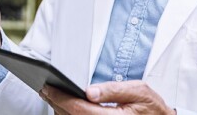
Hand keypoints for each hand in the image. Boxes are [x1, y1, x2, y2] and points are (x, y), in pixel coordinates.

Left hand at [39, 81, 174, 114]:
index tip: (48, 87)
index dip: (61, 98)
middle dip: (56, 102)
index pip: (79, 109)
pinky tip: (64, 106)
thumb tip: (89, 90)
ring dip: (60, 110)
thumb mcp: (139, 92)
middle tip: (44, 88)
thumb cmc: (152, 109)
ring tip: (51, 95)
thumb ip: (113, 90)